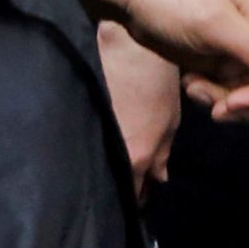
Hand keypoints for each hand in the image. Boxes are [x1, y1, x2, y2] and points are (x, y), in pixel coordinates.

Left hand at [60, 0, 248, 121]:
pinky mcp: (227, 63)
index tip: (233, 102)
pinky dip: (214, 97)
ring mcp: (247, 50)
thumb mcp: (215, 25)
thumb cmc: (175, 0)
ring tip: (196, 89)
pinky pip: (235, 94)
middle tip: (215, 107)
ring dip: (227, 102)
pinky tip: (191, 84)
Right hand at [97, 19, 183, 192]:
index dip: (137, 200)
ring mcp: (91, 140)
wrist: (122, 47)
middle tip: (127, 183)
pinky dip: (95, 149)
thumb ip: (162, 154)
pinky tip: (100, 142)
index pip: (133, 196)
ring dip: (107, 167)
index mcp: (135, 157)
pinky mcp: (78, 123)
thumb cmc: (154, 80)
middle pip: (113, 184)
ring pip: (99, 166)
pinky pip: (87, 147)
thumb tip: (158, 179)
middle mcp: (110, 155)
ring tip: (113, 162)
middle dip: (121, 186)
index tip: (139, 201)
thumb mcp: (170, 119)